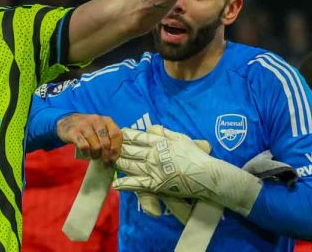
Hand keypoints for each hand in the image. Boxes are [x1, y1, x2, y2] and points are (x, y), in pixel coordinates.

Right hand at [57, 113, 121, 161]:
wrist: (67, 122)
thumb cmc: (88, 129)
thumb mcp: (100, 128)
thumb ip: (108, 138)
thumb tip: (114, 157)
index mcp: (106, 120)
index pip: (116, 134)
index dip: (116, 149)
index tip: (113, 159)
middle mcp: (96, 120)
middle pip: (106, 143)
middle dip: (106, 156)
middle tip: (105, 163)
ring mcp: (84, 125)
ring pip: (96, 146)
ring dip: (96, 155)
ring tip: (94, 156)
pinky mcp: (74, 132)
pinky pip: (84, 147)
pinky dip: (86, 153)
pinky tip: (86, 153)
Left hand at [113, 127, 261, 215]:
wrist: (206, 175)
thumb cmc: (197, 156)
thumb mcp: (182, 139)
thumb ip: (166, 133)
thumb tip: (153, 128)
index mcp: (159, 143)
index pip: (137, 137)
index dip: (125, 135)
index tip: (116, 132)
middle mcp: (153, 155)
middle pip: (129, 150)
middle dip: (116, 148)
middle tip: (105, 146)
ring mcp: (153, 170)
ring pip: (130, 165)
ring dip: (117, 163)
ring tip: (107, 161)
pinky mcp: (155, 184)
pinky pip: (136, 183)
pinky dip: (124, 183)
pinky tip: (115, 183)